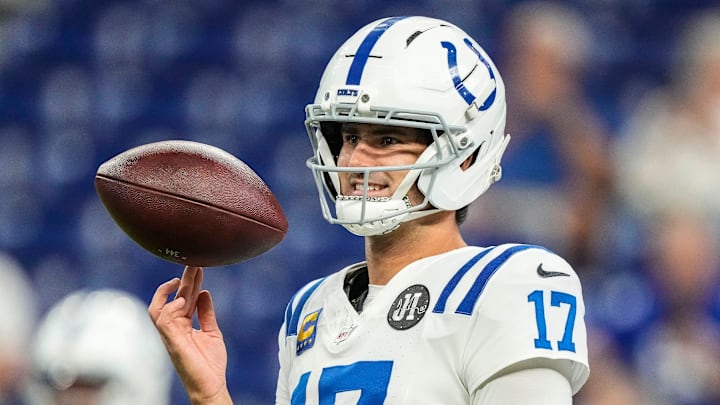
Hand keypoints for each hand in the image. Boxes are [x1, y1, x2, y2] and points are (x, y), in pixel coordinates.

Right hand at [149, 266, 232, 404]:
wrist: (211, 385)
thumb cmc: (210, 363)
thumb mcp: (212, 331)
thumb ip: (206, 313)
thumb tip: (204, 293)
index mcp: (184, 324)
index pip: (184, 297)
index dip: (190, 282)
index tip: (198, 267)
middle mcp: (175, 327)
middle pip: (174, 298)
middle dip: (183, 279)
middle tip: (194, 262)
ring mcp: (171, 335)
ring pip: (159, 308)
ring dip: (172, 291)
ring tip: (184, 279)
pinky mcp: (173, 342)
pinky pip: (163, 322)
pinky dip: (171, 309)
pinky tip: (183, 301)